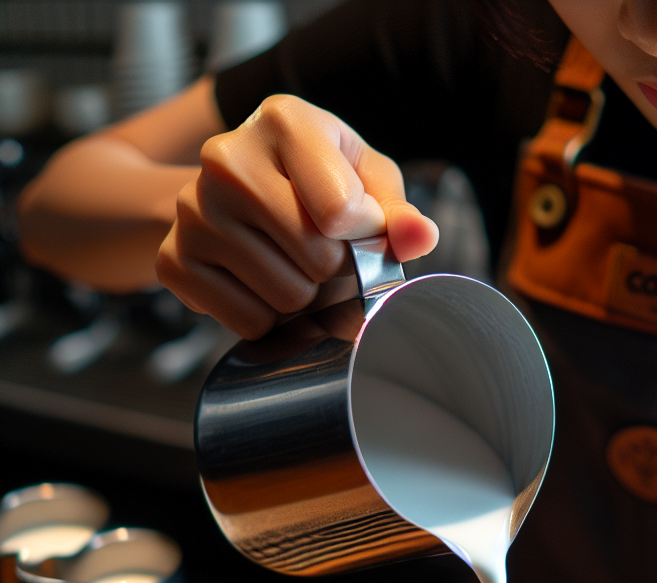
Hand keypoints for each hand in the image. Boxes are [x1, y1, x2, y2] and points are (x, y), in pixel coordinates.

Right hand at [156, 93, 437, 338]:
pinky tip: (261, 282)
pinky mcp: (173, 260)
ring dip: (305, 298)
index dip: (364, 235)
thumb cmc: (318, 183)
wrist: (235, 191)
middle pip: (318, 260)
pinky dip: (270, 318)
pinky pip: (251, 322)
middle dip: (336, 271)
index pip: (342, 212)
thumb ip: (399, 213)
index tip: (357, 224)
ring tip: (293, 265)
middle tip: (323, 253)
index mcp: (284, 121)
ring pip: (287, 297)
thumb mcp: (367, 182)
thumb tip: (420, 236)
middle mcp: (226, 157)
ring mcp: (191, 210)